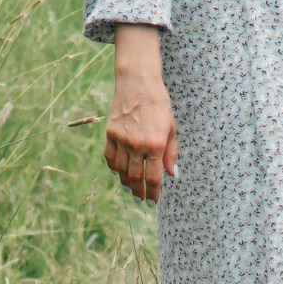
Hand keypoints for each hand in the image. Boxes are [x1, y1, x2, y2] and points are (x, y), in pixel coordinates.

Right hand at [103, 25, 177, 200]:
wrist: (138, 83)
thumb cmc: (159, 104)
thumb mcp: (171, 127)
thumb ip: (171, 152)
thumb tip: (172, 173)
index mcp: (155, 145)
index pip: (153, 178)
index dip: (153, 192)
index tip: (153, 200)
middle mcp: (137, 145)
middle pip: (135, 178)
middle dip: (139, 192)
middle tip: (141, 199)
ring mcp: (122, 140)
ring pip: (121, 171)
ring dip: (126, 183)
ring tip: (131, 188)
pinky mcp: (110, 134)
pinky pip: (110, 158)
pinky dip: (114, 168)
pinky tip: (119, 172)